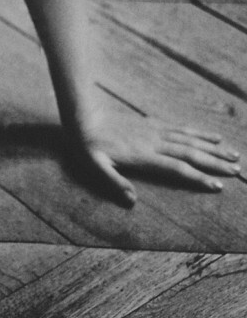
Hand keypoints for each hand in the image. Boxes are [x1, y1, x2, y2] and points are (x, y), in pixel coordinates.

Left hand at [69, 111, 241, 206]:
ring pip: (191, 140)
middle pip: (191, 153)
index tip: (217, 185)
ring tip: (234, 154)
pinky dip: (200, 133)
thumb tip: (132, 201)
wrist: (85, 115)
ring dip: (214, 148)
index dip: (198, 177)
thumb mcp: (95, 167)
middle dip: (216, 162)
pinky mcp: (154, 123)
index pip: (177, 168)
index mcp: (144, 155)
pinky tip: (213, 136)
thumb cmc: (89, 145)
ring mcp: (157, 131)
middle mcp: (155, 142)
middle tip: (237, 170)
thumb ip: (114, 183)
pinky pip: (182, 129)